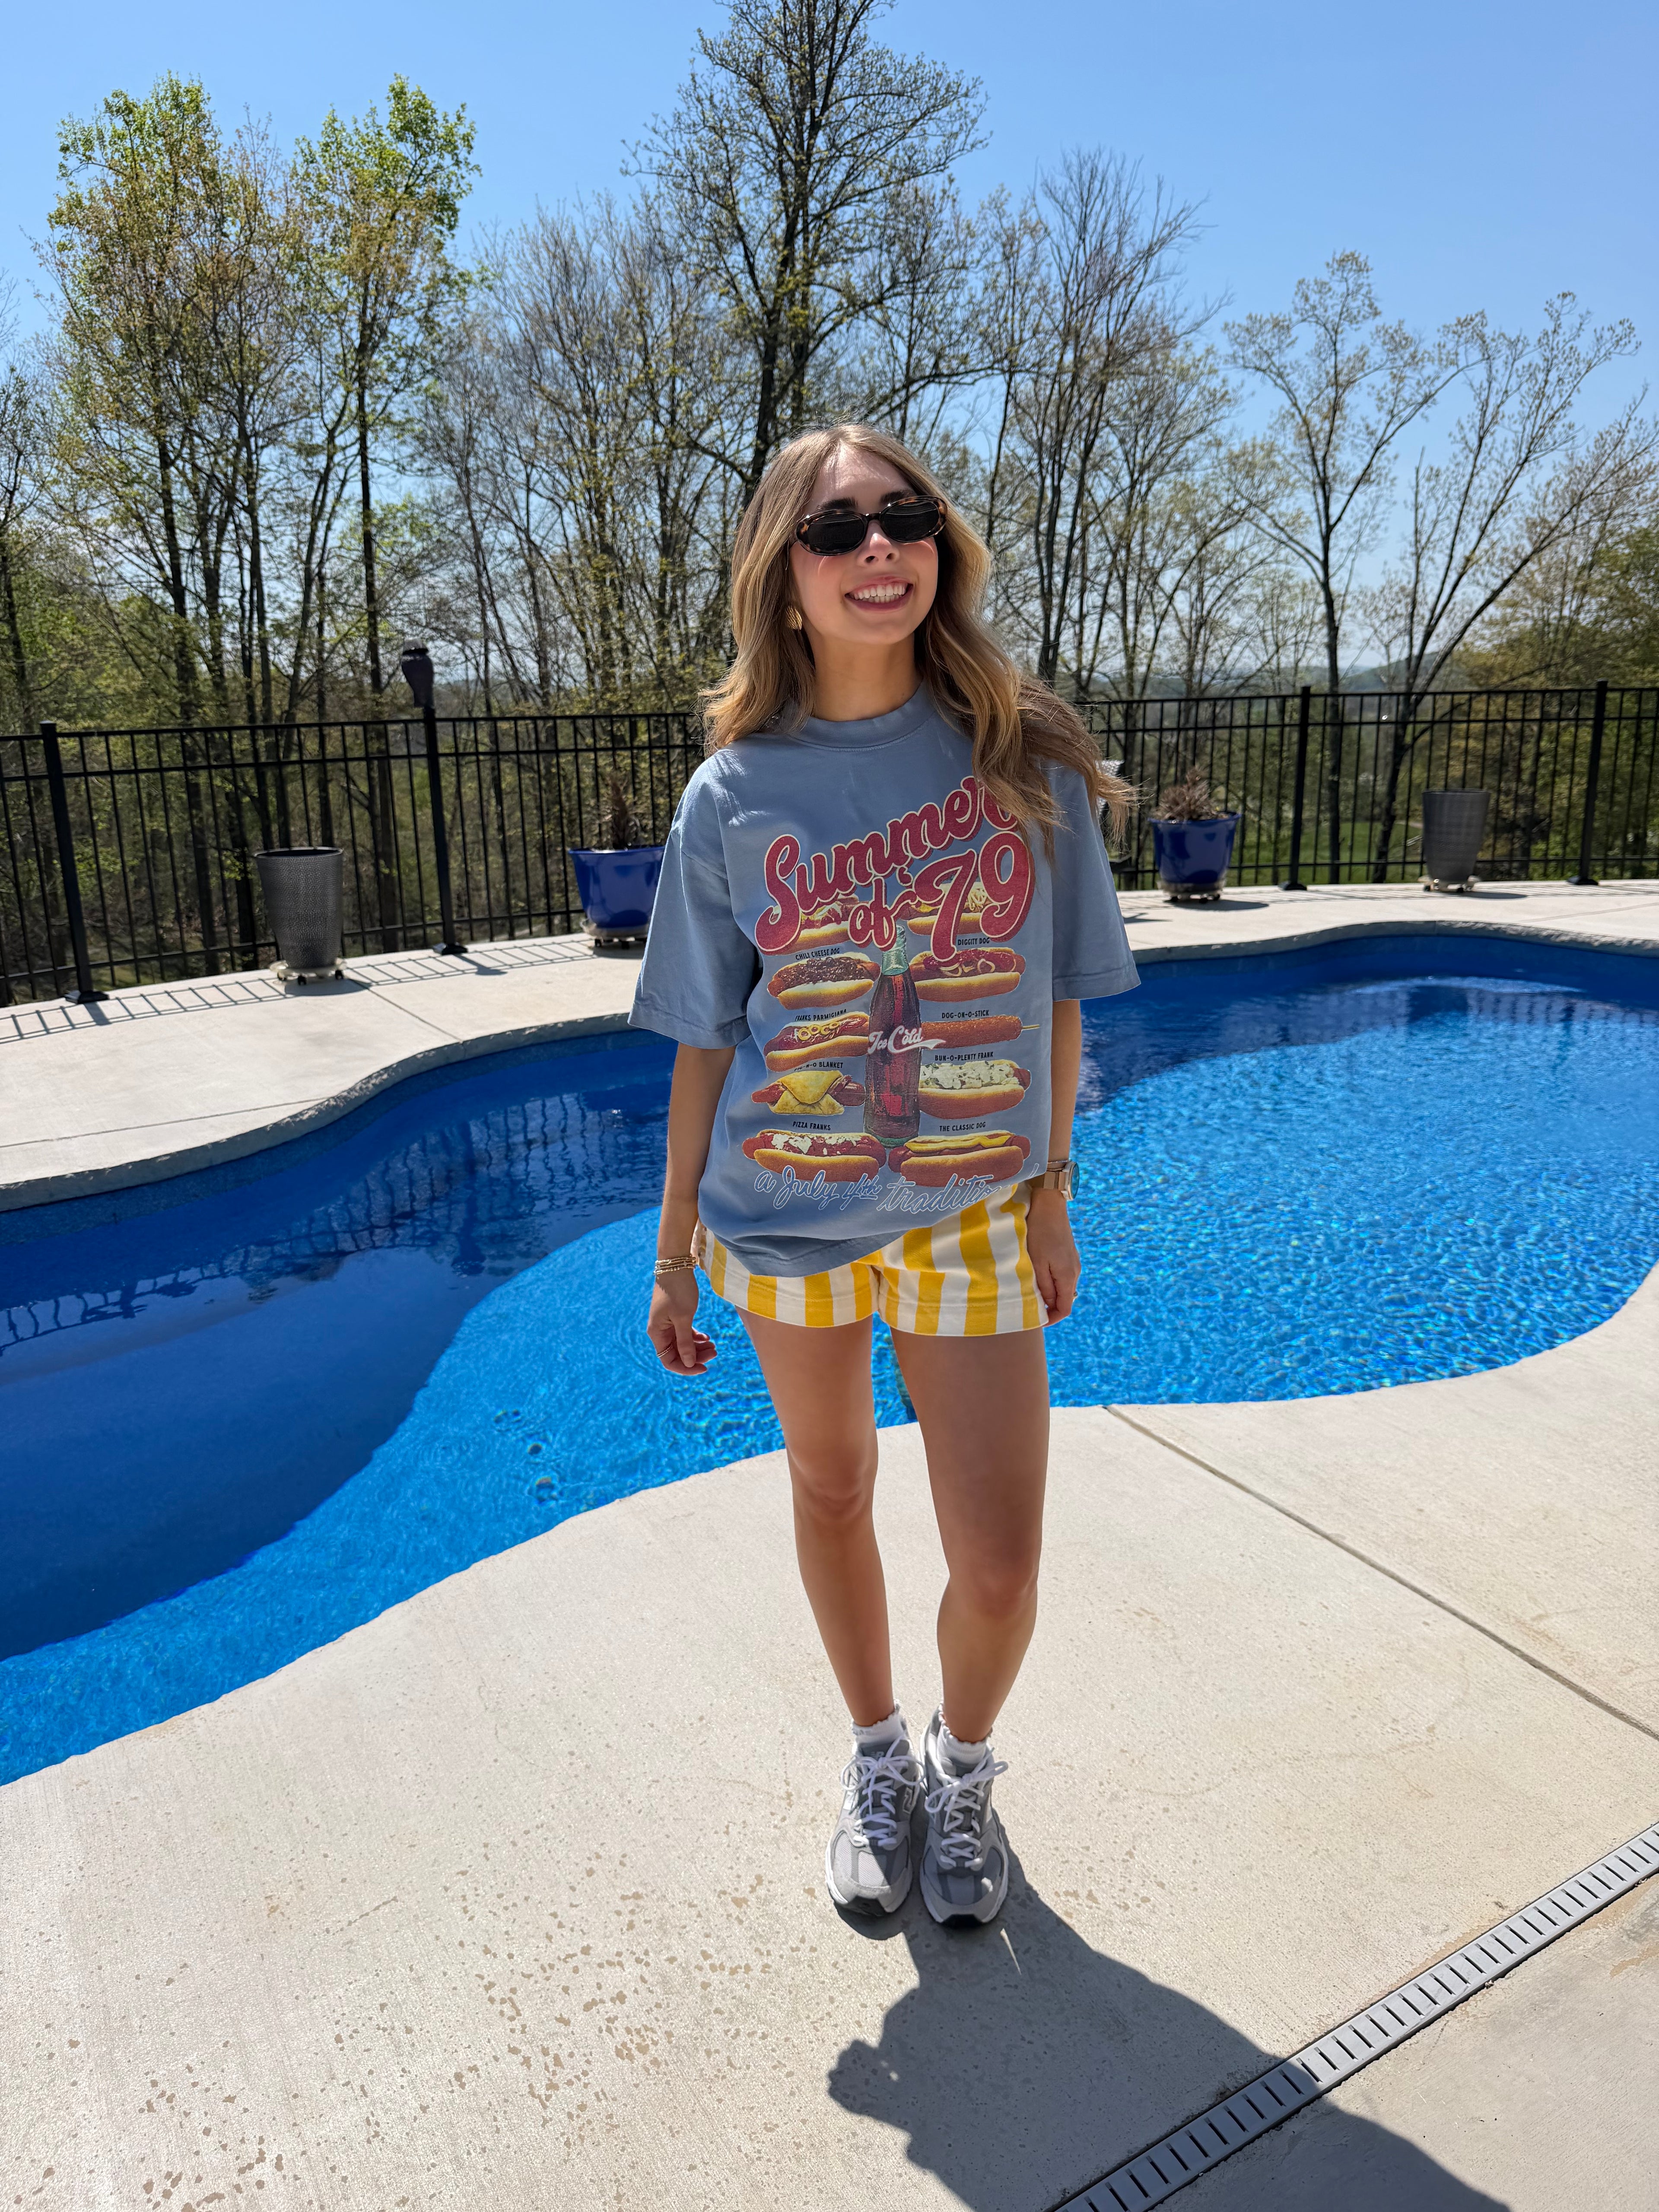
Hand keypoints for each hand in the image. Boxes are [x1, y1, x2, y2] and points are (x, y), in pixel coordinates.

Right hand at [648, 1271, 717, 1375]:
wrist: (676, 1265)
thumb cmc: (678, 1290)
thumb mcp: (683, 1318)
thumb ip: (685, 1342)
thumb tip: (689, 1363)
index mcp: (657, 1333)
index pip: (669, 1360)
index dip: (686, 1367)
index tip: (704, 1366)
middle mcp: (660, 1331)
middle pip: (677, 1353)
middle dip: (696, 1356)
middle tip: (715, 1352)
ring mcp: (667, 1324)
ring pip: (683, 1343)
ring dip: (698, 1347)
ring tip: (714, 1346)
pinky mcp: (675, 1316)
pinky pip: (685, 1333)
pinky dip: (696, 1337)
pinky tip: (707, 1337)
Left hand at [1025, 1189, 1080, 1322]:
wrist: (1049, 1204)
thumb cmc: (1039, 1232)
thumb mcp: (1037, 1262)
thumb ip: (1043, 1286)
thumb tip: (1047, 1304)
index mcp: (1068, 1276)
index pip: (1065, 1309)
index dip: (1051, 1319)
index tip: (1035, 1321)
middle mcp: (1074, 1271)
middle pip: (1064, 1299)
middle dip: (1048, 1307)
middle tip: (1029, 1307)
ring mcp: (1072, 1262)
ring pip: (1062, 1287)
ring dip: (1048, 1293)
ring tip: (1030, 1291)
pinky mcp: (1068, 1254)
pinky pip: (1061, 1276)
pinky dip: (1050, 1282)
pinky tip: (1036, 1275)